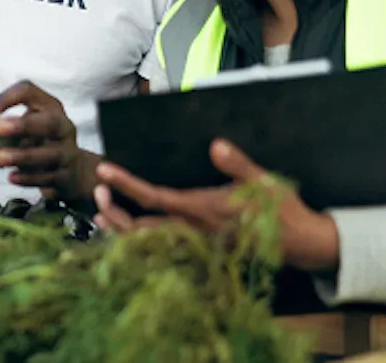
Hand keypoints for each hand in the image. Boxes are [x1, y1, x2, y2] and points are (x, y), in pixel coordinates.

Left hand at [0, 80, 98, 203]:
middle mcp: (63, 127)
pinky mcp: (66, 176)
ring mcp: (67, 152)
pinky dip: (28, 178)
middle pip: (49, 122)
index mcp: (48, 107)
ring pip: (51, 153)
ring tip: (0, 158)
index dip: (6, 97)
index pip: (28, 91)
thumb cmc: (40, 142)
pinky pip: (48, 177)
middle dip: (24, 124)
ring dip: (23, 155)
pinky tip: (12, 177)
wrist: (73, 171)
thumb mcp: (28, 126)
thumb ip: (6, 124)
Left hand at [93, 139, 339, 271]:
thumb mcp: (263, 181)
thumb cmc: (279, 209)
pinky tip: (123, 230)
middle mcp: (191, 231)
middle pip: (138, 228)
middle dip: (113, 212)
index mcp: (201, 211)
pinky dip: (136, 241)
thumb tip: (216, 145)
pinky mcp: (197, 251)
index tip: (104, 171)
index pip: (153, 197)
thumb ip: (237, 164)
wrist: (300, 245)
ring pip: (145, 244)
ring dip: (120, 228)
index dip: (126, 185)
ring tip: (101, 212)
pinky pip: (158, 250)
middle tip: (97, 191)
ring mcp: (192, 245)